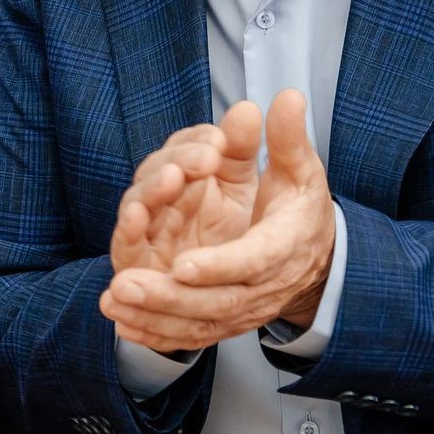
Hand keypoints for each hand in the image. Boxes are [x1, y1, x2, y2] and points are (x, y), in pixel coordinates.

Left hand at [99, 92, 337, 353]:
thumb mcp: (300, 169)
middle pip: (216, 300)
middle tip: (127, 285)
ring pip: (198, 321)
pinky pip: (192, 334)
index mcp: (283, 245)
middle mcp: (262, 285)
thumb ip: (287, 138)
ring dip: (154, 316)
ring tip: (116, 302)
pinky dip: (158, 335)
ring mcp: (243, 308)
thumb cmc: (300, 207)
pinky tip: (126, 328)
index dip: (217, 266)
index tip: (182, 266)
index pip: (250, 261)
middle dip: (169, 296)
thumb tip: (285, 98)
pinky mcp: (227, 319)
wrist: (317, 257)